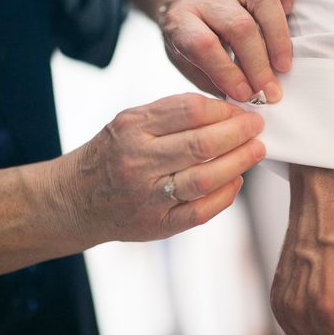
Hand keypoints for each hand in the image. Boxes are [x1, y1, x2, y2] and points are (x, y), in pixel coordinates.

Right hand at [55, 93, 264, 244]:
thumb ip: (171, 114)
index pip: (189, 111)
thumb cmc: (112, 154)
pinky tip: (237, 181)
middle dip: (238, 134)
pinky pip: (200, 212)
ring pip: (204, 179)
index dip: (223, 109)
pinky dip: (225, 195)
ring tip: (257, 151)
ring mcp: (147, 197)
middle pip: (201, 145)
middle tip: (257, 127)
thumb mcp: (129, 122)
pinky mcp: (157, 225)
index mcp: (132, 129)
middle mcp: (138, 162)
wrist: (76, 199)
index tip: (242, 109)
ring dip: (238, 163)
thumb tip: (224, 110)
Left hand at [159, 0, 295, 102]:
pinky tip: (290, 13)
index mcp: (181, 23)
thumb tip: (249, 101)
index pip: (203, 45)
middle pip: (238, 26)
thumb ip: (216, 82)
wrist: (188, 7)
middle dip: (257, 63)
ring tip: (284, 66)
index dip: (227, 72)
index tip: (246, 95)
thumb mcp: (191, 68)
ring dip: (278, 36)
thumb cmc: (194, 48)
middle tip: (270, 91)